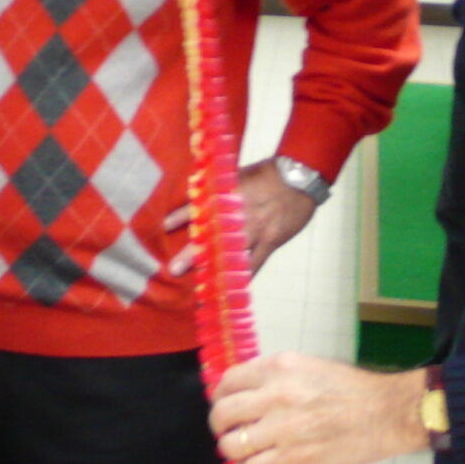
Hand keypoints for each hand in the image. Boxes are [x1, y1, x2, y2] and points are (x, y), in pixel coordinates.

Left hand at [165, 162, 318, 275]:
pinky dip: (244, 276)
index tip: (164, 226)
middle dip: (192, 254)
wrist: (299, 178)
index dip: (180, 217)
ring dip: (215, 270)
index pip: (199, 206)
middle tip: (174, 269)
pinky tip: (232, 289)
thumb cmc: (266, 174)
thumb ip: (216, 188)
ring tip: (201, 287)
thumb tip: (195, 195)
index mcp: (228, 195)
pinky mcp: (270, 242)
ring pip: (232, 255)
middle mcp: (239, 215)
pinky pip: (255, 263)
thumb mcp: (236, 175)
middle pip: (212, 237)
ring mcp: (256, 231)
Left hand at [208, 352, 428, 463]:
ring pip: (232, 443)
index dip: (220, 395)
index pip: (228, 380)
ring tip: (239, 450)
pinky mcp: (294, 456)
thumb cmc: (352, 389)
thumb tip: (248, 394)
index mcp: (278, 367)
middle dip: (219, 424)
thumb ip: (275, 377)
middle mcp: (275, 394)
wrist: (386, 412)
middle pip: (223, 412)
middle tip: (226, 429)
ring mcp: (283, 427)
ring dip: (230, 448)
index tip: (224, 404)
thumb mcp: (307, 367)